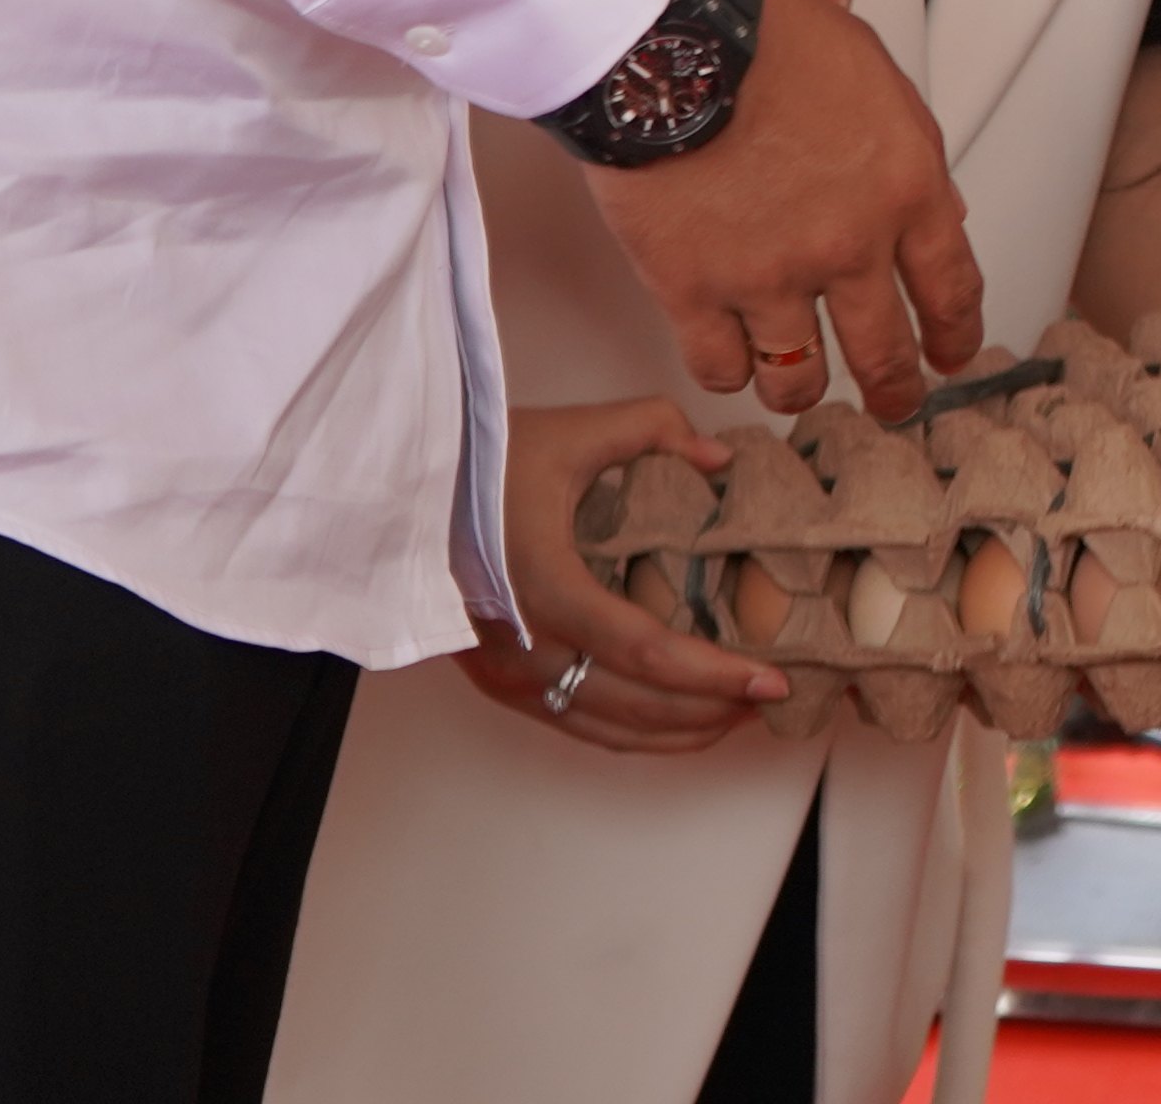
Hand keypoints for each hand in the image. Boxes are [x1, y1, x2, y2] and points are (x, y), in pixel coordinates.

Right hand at [451, 393, 797, 755]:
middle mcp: (524, 647)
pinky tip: (671, 722)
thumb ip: (655, 429)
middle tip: (768, 700)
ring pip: (606, 727)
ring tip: (735, 716)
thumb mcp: (572, 430)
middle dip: (710, 711)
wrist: (391, 492)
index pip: (647, 652)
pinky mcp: (495, 682)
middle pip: (634, 705)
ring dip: (675, 731)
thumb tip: (721, 458)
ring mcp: (505, 674)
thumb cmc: (477, 460)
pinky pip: (574, 723)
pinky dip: (631, 732)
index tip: (770, 679)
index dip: (715, 674)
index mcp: (546, 588)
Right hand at [579, 0, 984, 422]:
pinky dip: (730, 369)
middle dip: (897, 390)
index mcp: (905, 188)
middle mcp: (848, 243)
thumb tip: (938, 213)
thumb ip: (908, 155)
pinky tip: (732, 356)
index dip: (956, 334)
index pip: (952, 287)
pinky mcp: (693, 290)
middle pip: (886, 353)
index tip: (952, 353)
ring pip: (800, 378)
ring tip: (798, 384)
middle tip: (894, 401)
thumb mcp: (874, 80)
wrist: (673, 33)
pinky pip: (721, 367)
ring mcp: (770, 274)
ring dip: (804, 388)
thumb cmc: (769, 34)